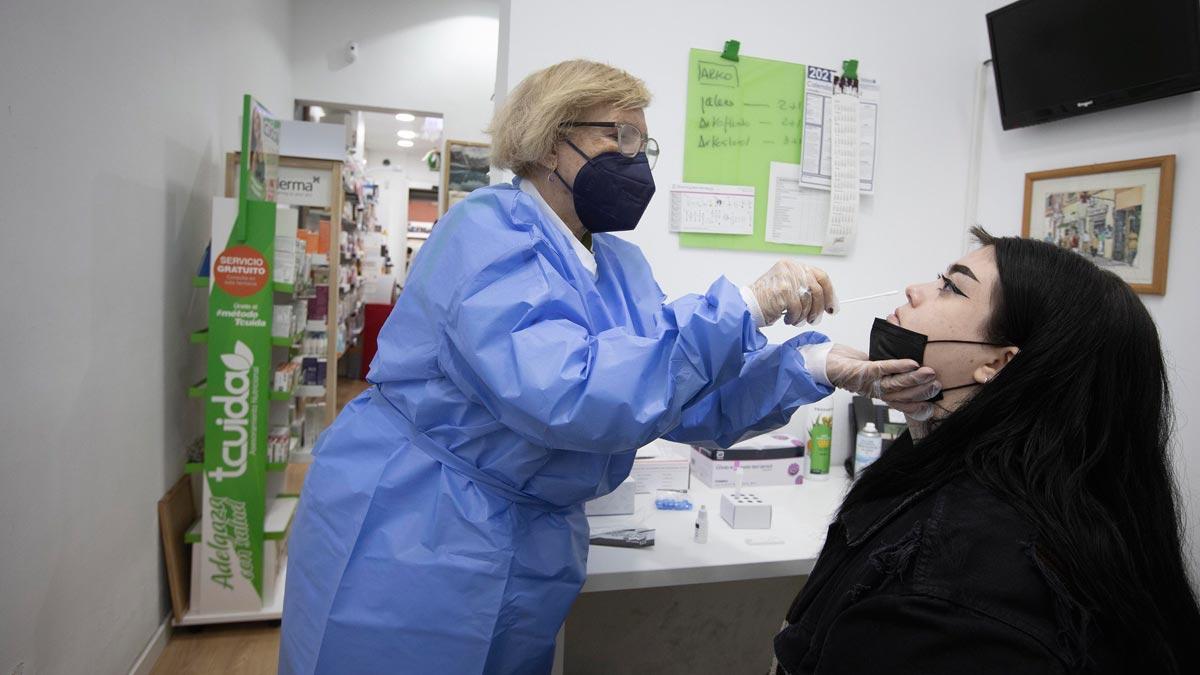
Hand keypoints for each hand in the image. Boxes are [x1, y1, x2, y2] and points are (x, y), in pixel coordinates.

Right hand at [749, 260, 835, 325]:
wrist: (746, 306)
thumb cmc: (765, 300)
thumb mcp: (787, 288)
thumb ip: (805, 288)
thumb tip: (826, 300)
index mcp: (792, 265)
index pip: (820, 276)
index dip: (829, 293)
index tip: (832, 306)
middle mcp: (790, 268)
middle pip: (817, 289)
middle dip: (818, 308)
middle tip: (815, 319)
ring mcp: (787, 278)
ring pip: (809, 300)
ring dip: (805, 315)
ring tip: (796, 319)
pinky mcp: (783, 291)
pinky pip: (798, 308)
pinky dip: (795, 317)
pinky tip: (787, 318)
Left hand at [826, 344, 940, 403]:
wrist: (825, 362)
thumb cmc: (849, 365)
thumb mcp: (873, 369)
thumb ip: (889, 370)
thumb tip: (910, 365)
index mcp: (879, 392)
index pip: (900, 403)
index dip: (916, 407)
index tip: (932, 407)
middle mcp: (875, 391)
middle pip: (901, 396)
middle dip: (921, 392)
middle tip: (937, 386)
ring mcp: (869, 382)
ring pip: (895, 385)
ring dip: (914, 380)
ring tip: (930, 374)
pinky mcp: (863, 371)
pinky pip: (884, 369)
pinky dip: (899, 367)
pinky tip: (912, 364)